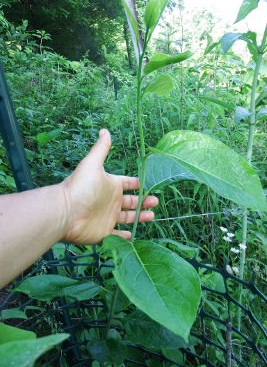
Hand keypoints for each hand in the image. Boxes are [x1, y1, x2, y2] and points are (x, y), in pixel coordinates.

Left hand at [61, 129, 157, 243]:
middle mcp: (111, 201)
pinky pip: (117, 235)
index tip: (150, 185)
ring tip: (152, 216)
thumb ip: (101, 148)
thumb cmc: (80, 187)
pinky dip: (125, 236)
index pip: (128, 184)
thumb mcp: (92, 164)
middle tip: (155, 202)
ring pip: (128, 218)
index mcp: (111, 185)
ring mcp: (108, 217)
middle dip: (144, 202)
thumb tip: (104, 130)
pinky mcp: (104, 233)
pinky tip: (133, 234)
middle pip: (131, 202)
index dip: (138, 184)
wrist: (65, 211)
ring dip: (140, 217)